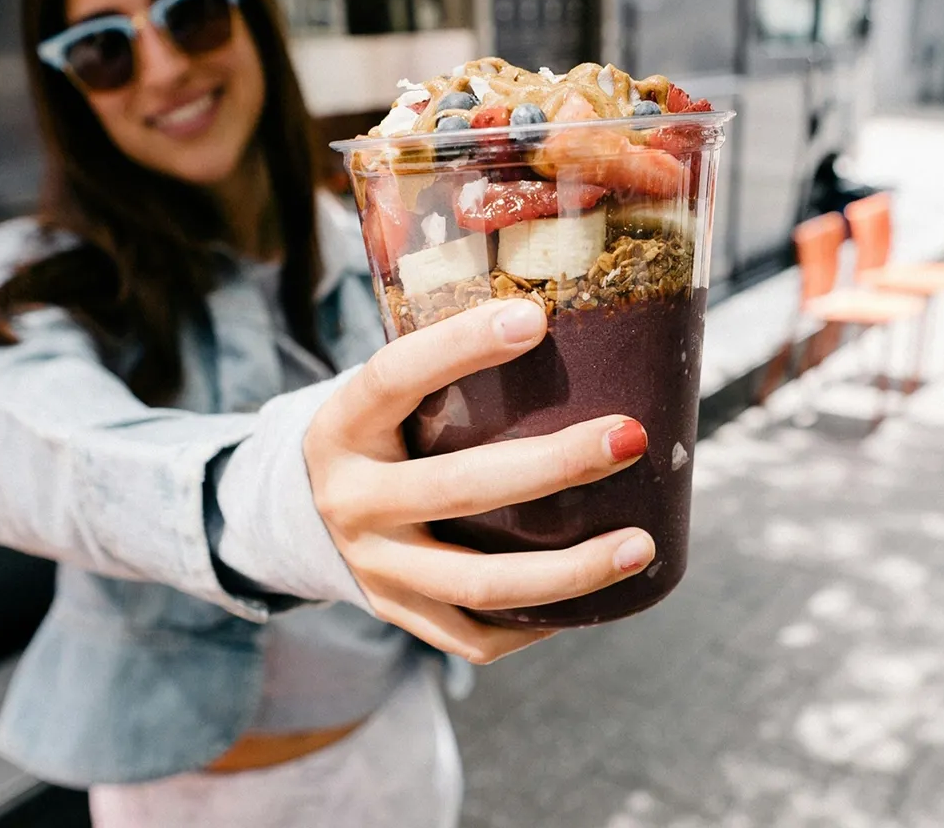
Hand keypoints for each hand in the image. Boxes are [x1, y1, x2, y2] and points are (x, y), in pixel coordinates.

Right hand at [303, 299, 655, 664]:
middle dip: (556, 464)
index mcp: (344, 426)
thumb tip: (556, 309)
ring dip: (570, 570)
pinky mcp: (398, 613)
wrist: (302, 513)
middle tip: (630, 437)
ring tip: (640, 546)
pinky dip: (537, 621)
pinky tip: (594, 598)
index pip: (394, 376)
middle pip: (460, 487)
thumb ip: (444, 361)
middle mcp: (352, 500)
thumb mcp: (384, 392)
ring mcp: (374, 567)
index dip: (459, 347)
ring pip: (480, 581)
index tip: (535, 319)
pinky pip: (475, 633)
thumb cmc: (380, 431)